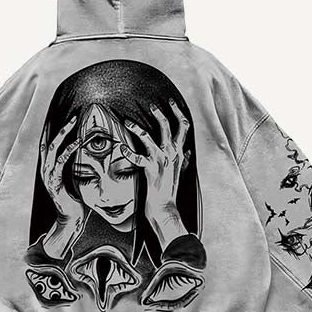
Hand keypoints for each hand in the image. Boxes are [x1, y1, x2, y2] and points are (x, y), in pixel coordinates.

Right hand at [40, 116, 84, 258]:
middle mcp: (45, 170)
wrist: (70, 220)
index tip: (57, 116)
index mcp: (49, 169)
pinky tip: (78, 141)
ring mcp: (48, 176)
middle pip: (48, 142)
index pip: (47, 145)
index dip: (50, 130)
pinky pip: (61, 161)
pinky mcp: (54, 182)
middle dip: (59, 127)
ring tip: (73, 121)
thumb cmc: (75, 201)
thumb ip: (77, 169)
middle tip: (72, 115)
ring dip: (64, 133)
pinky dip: (69, 149)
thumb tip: (89, 159)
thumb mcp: (75, 180)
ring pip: (53, 148)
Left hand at [120, 100, 190, 249]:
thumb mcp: (182, 173)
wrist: (166, 208)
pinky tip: (121, 148)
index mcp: (180, 153)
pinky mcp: (150, 169)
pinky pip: (137, 158)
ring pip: (150, 138)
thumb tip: (189, 152)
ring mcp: (161, 161)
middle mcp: (172, 154)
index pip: (184, 128)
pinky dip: (128, 152)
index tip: (171, 104)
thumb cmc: (170, 191)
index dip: (178, 113)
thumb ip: (185, 161)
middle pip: (168, 127)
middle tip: (151, 106)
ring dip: (137, 128)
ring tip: (128, 122)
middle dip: (160, 114)